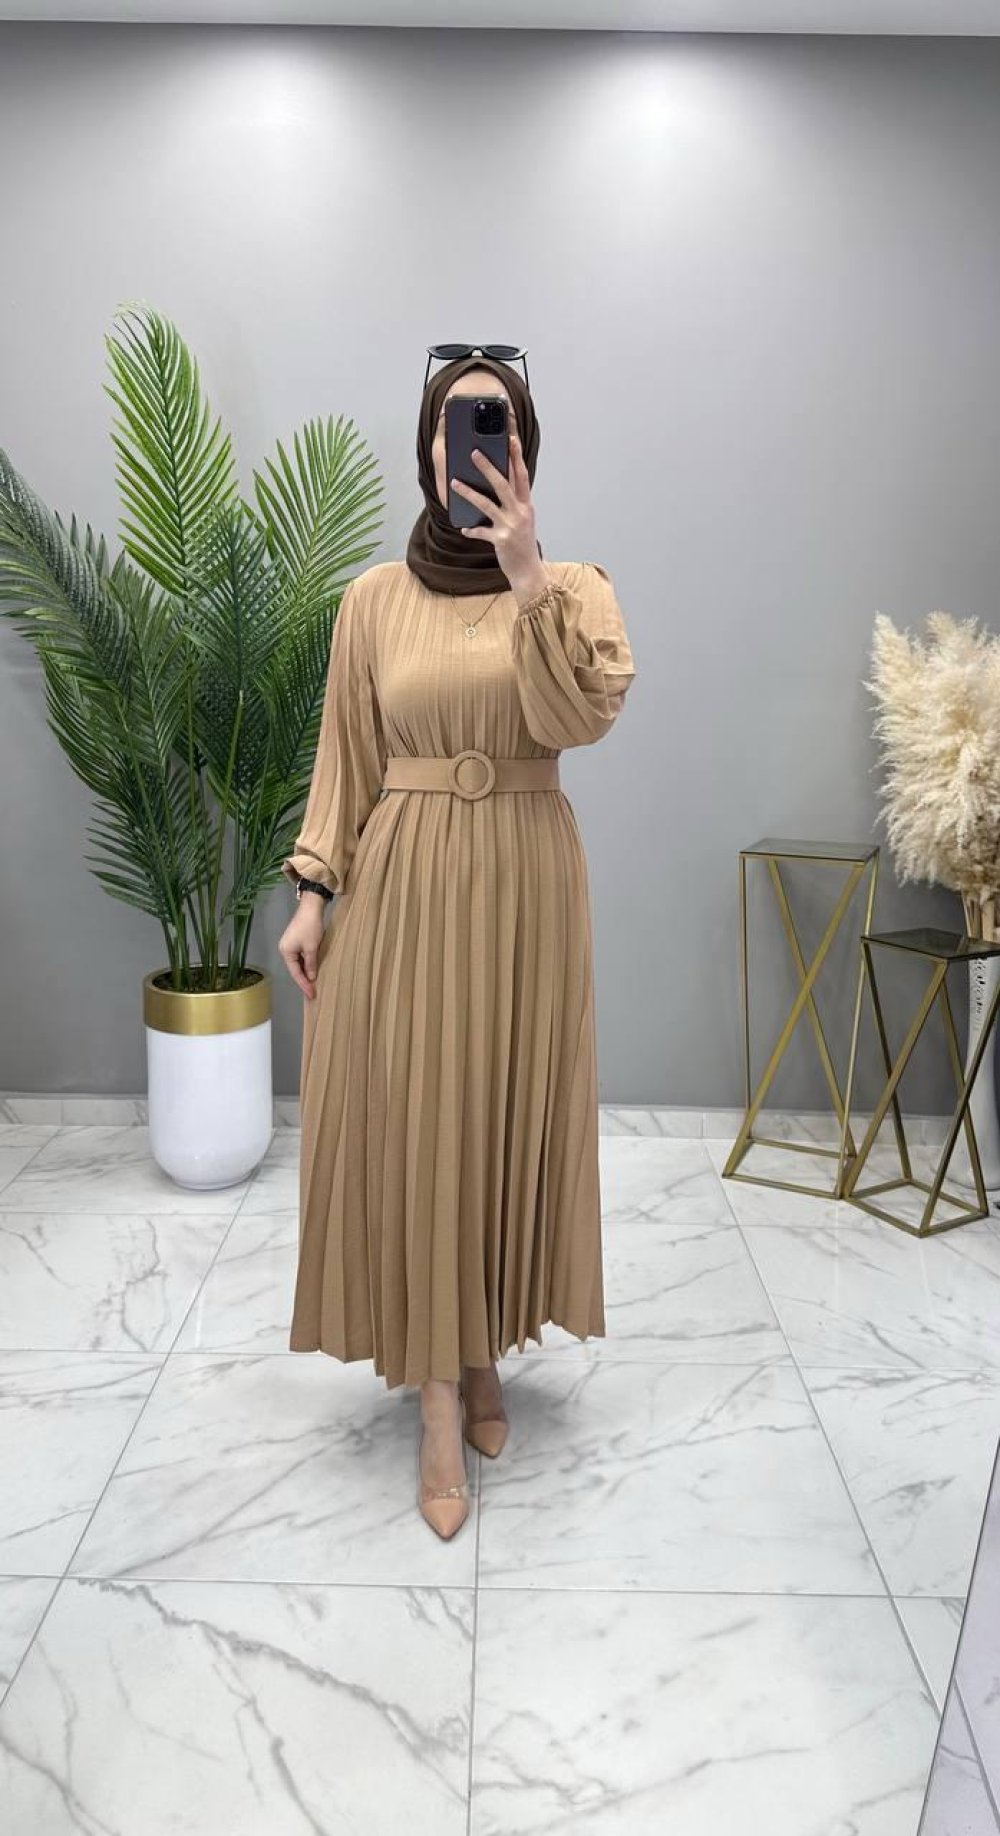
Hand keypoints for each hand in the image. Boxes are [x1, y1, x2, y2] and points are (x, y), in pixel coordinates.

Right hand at [279, 904, 326, 999]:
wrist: (311, 907)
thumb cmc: (310, 927)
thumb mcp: (312, 947)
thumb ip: (311, 964)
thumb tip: (312, 977)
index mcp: (286, 952)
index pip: (295, 973)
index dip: (304, 984)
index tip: (311, 994)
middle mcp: (285, 949)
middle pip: (295, 969)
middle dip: (304, 980)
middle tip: (312, 992)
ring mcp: (290, 944)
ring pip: (298, 963)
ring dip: (306, 972)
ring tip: (313, 984)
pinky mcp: (295, 940)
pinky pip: (300, 956)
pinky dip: (307, 963)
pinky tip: (313, 969)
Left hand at [450, 430, 543, 594]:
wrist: (528, 571)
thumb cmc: (522, 545)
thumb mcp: (522, 521)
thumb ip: (513, 504)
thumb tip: (494, 488)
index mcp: (526, 505)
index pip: (522, 475)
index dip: (516, 456)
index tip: (511, 439)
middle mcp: (520, 512)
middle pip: (503, 483)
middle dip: (488, 466)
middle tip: (474, 452)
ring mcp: (510, 526)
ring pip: (487, 503)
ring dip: (469, 492)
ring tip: (455, 483)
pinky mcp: (500, 540)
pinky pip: (481, 531)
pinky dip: (471, 529)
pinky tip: (463, 528)